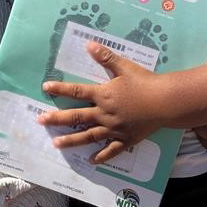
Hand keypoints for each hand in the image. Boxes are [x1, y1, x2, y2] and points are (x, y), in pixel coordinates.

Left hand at [40, 41, 170, 163]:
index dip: (60, 89)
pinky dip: (101, 156)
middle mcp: (104, 114)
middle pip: (76, 117)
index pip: (76, 91)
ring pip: (88, 136)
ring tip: (56, 144)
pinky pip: (111, 150)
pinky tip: (91, 161)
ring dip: (71, 140)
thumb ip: (106, 57)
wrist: (165, 101)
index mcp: (103, 95)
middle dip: (57, 119)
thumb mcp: (125, 67)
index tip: (45, 88)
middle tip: (40, 120)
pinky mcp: (126, 140)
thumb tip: (89, 45)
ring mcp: (114, 129)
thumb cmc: (145, 82)